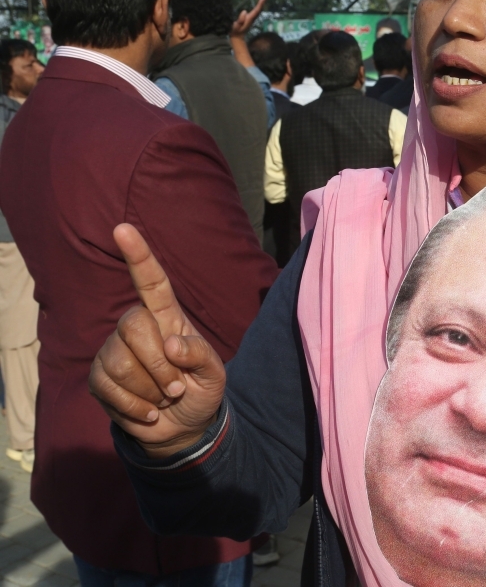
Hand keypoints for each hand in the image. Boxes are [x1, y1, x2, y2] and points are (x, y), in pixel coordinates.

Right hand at [89, 224, 226, 458]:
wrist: (181, 428)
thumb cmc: (200, 391)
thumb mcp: (214, 375)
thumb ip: (201, 355)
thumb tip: (171, 345)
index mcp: (168, 319)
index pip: (152, 283)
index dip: (138, 256)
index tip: (123, 229)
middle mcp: (137, 328)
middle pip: (133, 326)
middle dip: (158, 365)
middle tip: (176, 388)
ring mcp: (114, 351)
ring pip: (120, 363)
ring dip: (149, 391)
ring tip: (162, 398)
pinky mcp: (98, 377)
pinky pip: (108, 388)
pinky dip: (135, 407)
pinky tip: (147, 411)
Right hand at [231, 0, 268, 38]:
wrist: (237, 37)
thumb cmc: (235, 31)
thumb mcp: (236, 26)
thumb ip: (240, 20)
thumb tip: (245, 11)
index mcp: (250, 18)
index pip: (256, 10)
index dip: (260, 3)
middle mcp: (252, 17)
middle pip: (259, 8)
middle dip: (262, 1)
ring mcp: (251, 18)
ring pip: (258, 9)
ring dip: (261, 3)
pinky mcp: (249, 18)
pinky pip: (255, 10)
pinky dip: (258, 5)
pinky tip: (259, 3)